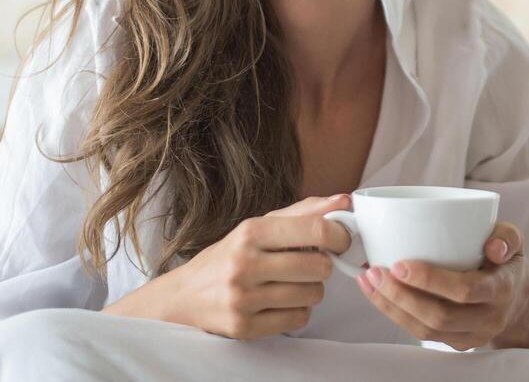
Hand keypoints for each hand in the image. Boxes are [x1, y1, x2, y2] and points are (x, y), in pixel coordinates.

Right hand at [162, 193, 353, 339]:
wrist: (184, 296)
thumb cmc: (229, 256)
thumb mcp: (259, 226)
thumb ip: (303, 212)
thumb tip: (344, 201)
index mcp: (251, 232)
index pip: (314, 230)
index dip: (339, 235)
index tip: (342, 240)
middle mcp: (245, 264)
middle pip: (319, 267)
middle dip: (322, 266)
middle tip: (310, 264)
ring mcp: (244, 298)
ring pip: (312, 295)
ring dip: (310, 290)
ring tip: (291, 284)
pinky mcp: (245, 327)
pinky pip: (298, 320)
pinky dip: (298, 312)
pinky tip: (281, 303)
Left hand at [356, 220, 528, 350]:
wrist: (518, 301)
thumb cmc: (507, 263)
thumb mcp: (513, 242)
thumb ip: (506, 237)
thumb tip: (492, 247)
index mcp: (500, 290)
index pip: (464, 291)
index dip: (430, 280)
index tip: (400, 264)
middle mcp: (487, 318)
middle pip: (439, 316)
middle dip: (401, 296)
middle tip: (375, 271)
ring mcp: (471, 336)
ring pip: (426, 331)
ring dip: (392, 307)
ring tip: (369, 282)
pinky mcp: (456, 343)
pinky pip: (423, 334)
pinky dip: (396, 315)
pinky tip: (378, 295)